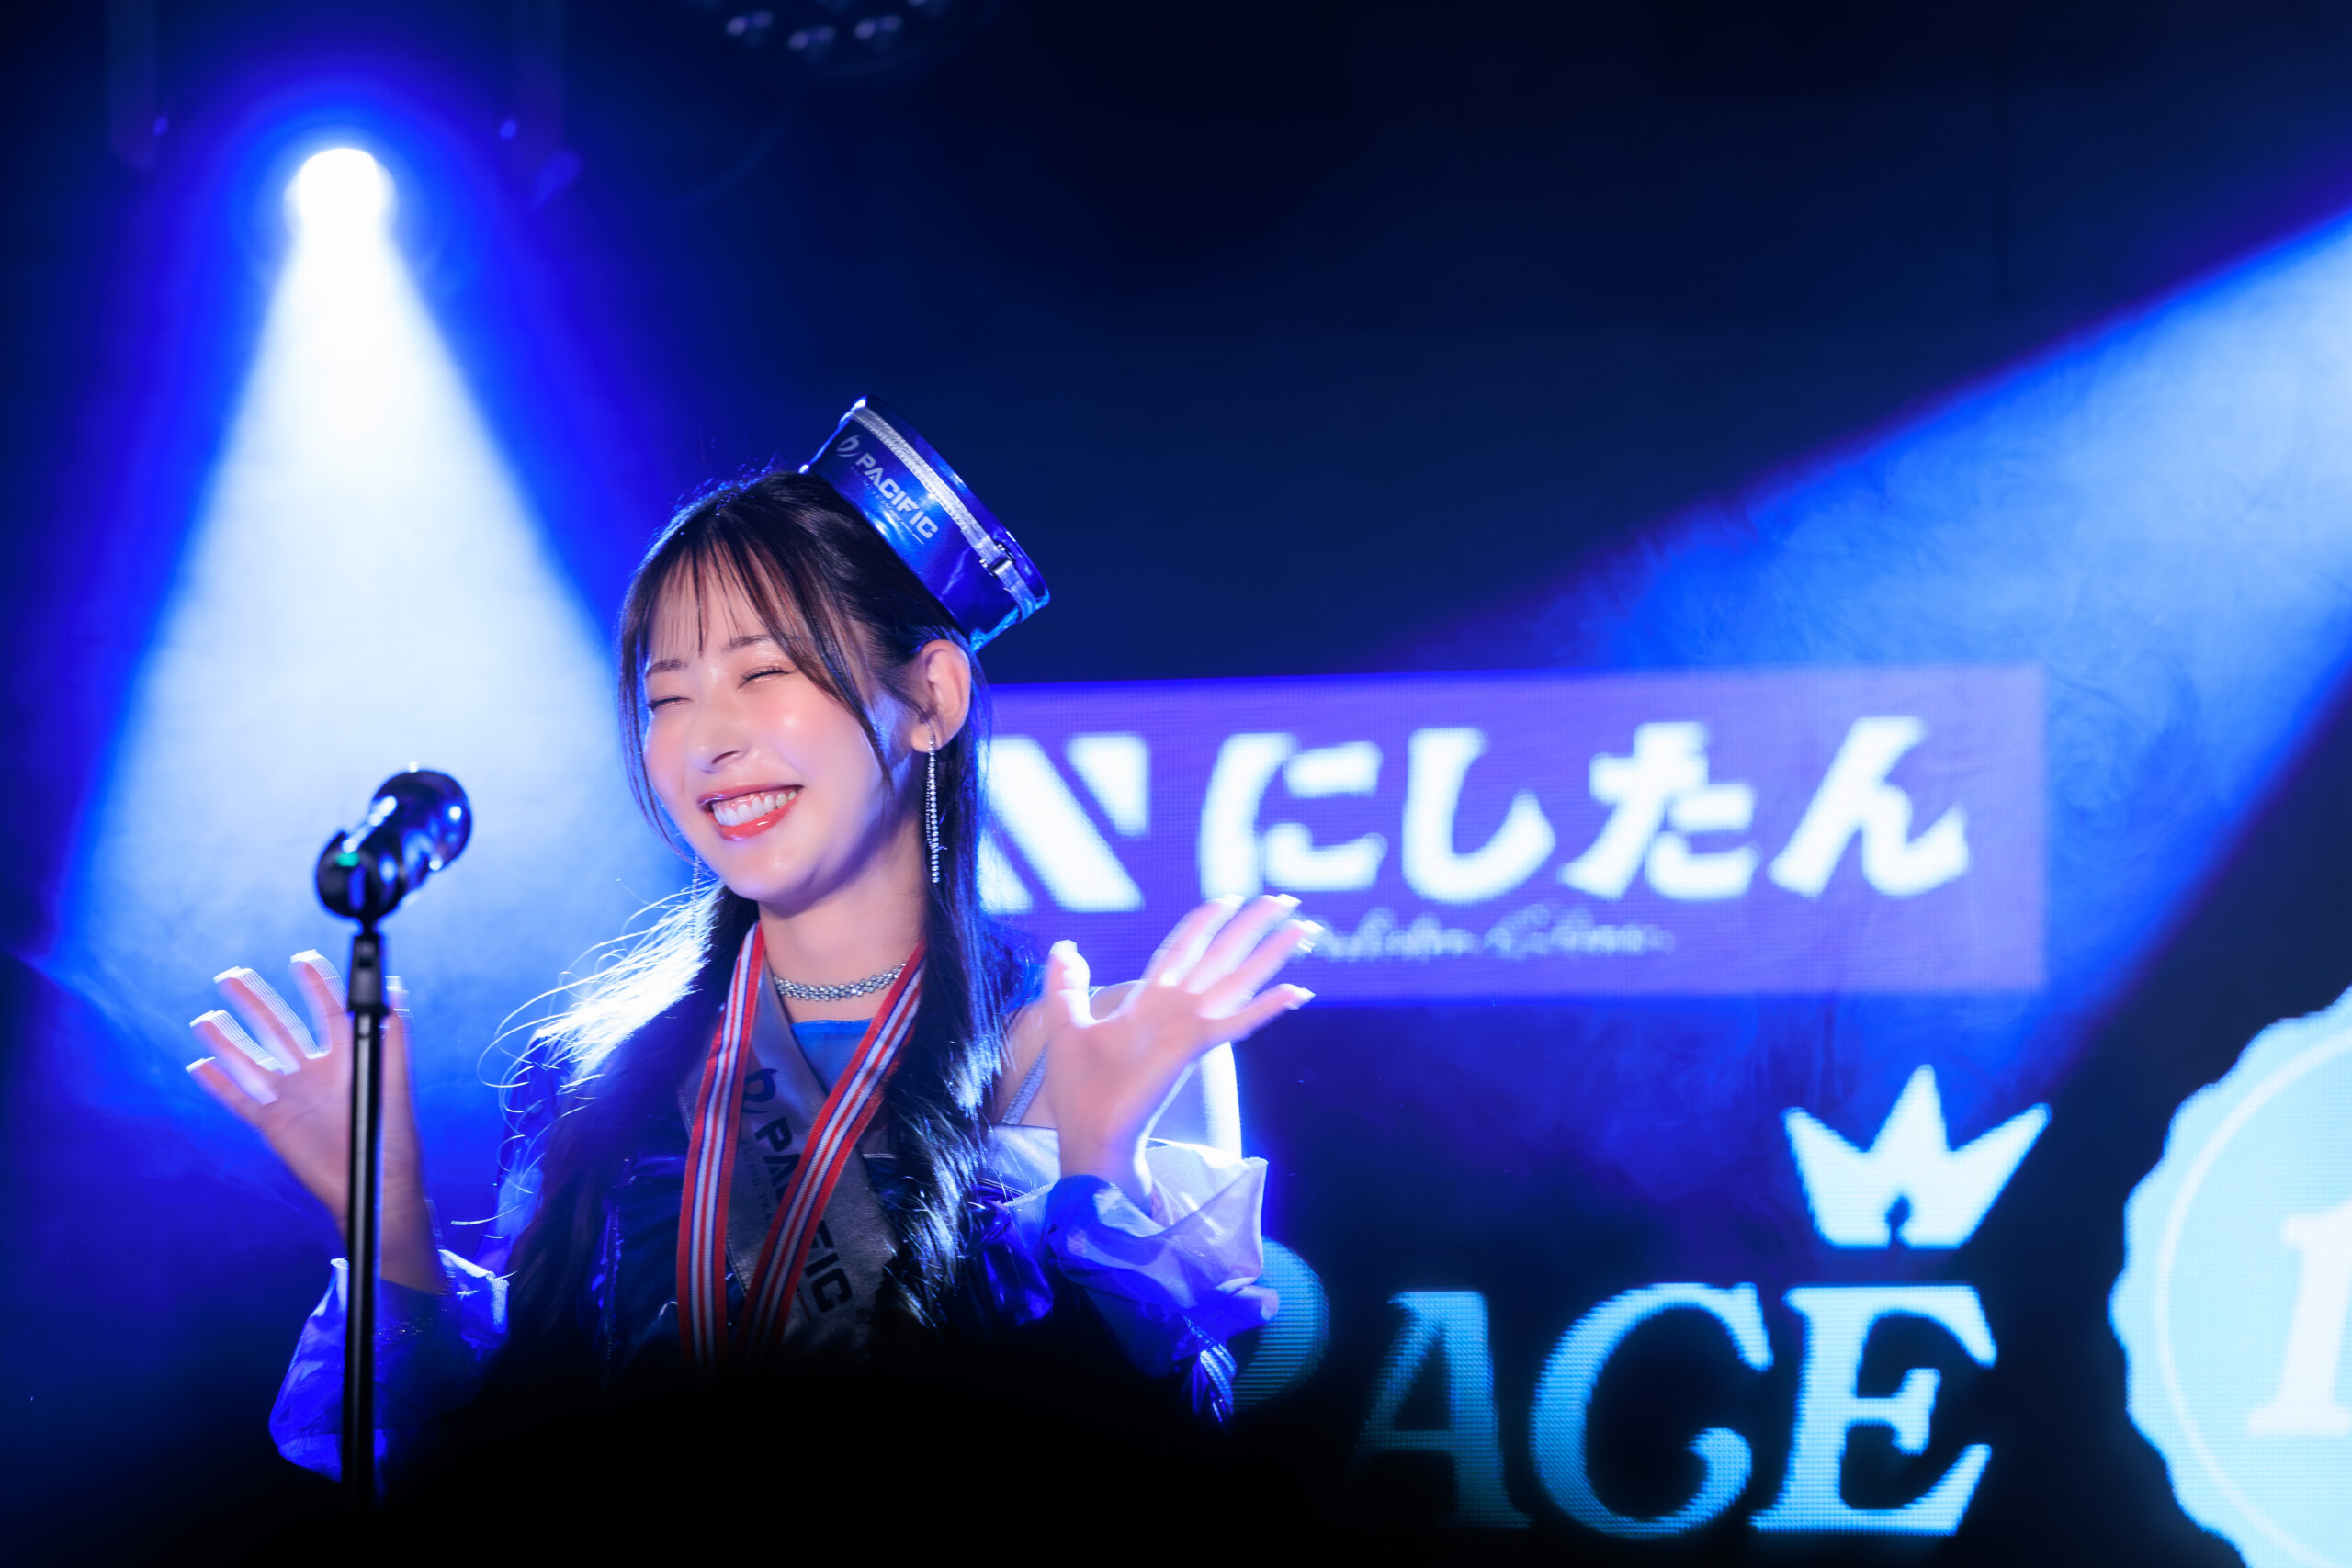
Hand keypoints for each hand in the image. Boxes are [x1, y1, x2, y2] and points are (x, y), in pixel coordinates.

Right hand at [187, 953, 445, 1292]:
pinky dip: (219, 1084)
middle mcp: (314, 1071)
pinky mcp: (273, 1123)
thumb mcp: (393, 1078)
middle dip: (254, 1001)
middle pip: (277, 1027)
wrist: (375, 1182)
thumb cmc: (392, 1132)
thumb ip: (393, 1034)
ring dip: (227, 1039)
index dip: (316, 983)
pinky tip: (199, 1066)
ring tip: (206, 1017)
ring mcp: (291, 1096)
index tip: (301, 958)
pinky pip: (240, 1099)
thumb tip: (395, 988)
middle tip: (230, 975)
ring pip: (251, 1059)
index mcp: (345, 1055)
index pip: (326, 1009)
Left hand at [1042, 895, 1315, 1203]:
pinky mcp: (1195, 1048)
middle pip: (1221, 955)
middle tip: (1283, 900)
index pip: (1183, 950)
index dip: (1204, 923)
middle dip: (1252, 926)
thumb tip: (1064, 946)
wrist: (1087, 1130)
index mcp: (1148, 1001)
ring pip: (1239, 980)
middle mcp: (1176, 1009)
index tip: (1227, 899)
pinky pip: (1237, 1022)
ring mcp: (1190, 1027)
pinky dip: (1267, 1007)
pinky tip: (1295, 991)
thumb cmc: (1079, 1088)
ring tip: (1304, 928)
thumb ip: (1066, 984)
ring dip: (1272, 954)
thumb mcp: (1064, 1023)